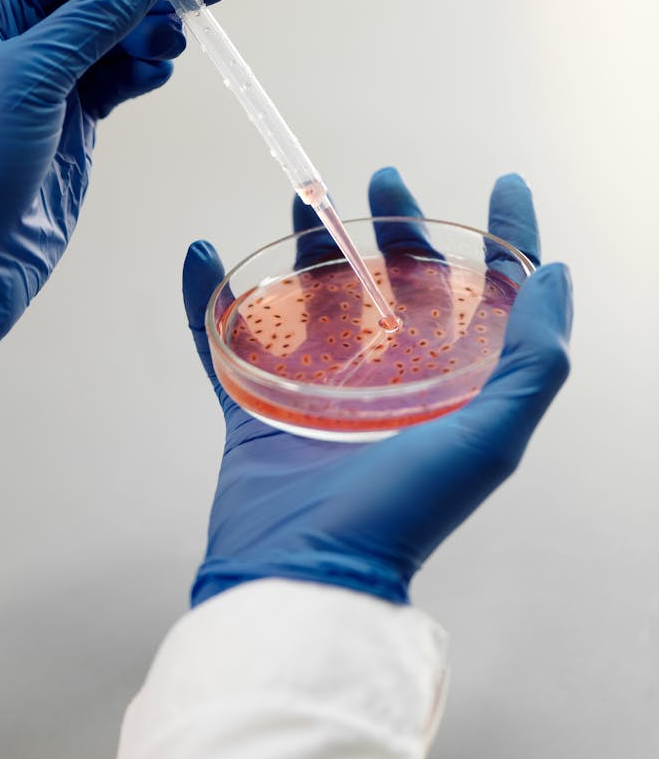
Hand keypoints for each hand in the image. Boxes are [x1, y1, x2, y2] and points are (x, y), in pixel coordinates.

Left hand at [0, 0, 237, 379]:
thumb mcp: (33, 73)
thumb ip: (97, 13)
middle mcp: (20, 42)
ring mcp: (49, 86)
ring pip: (116, 38)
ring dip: (157, 29)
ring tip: (185, 36)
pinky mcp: (72, 129)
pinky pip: (118, 83)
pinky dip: (145, 72)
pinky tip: (164, 67)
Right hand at [183, 168, 572, 605]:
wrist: (305, 578)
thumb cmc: (402, 514)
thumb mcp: (490, 440)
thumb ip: (535, 362)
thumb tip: (555, 275)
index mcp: (448, 388)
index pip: (485, 297)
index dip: (504, 236)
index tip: (506, 183)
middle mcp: (388, 384)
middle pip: (396, 285)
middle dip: (395, 226)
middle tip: (383, 180)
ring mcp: (317, 394)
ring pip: (314, 301)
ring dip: (308, 249)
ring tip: (300, 204)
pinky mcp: (256, 408)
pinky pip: (225, 343)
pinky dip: (207, 301)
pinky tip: (202, 259)